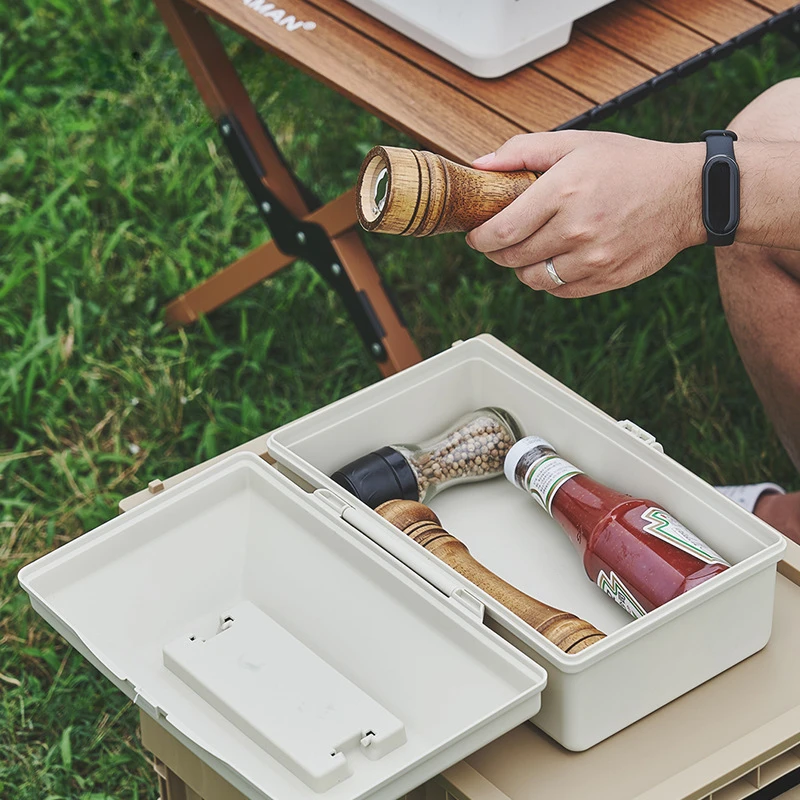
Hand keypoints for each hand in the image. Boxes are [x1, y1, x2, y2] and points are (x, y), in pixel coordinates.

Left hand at [465, 131, 706, 296]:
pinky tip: (554, 260)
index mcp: (563, 192)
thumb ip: (523, 151)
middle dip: (495, 253)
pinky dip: (549, 279)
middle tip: (497, 242)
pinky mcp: (607, 277)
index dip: (480, 238)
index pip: (502, 232)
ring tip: (528, 250)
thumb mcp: (576, 143)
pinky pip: (560, 290)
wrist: (687, 194)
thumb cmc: (629, 163)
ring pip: (534, 279)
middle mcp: (576, 229)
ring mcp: (593, 258)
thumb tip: (479, 166)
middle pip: (513, 258)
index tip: (476, 235)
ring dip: (521, 268)